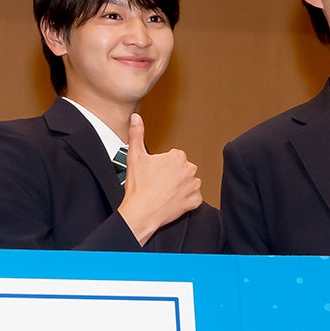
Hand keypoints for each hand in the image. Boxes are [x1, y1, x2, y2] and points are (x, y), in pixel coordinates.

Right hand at [117, 112, 202, 244]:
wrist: (141, 212)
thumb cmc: (138, 187)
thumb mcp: (134, 156)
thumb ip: (137, 133)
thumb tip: (136, 118)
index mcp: (177, 157)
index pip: (175, 157)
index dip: (163, 166)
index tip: (155, 173)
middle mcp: (189, 169)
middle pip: (183, 169)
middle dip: (174, 175)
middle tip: (158, 183)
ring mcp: (193, 186)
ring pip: (190, 183)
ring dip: (181, 187)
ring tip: (165, 192)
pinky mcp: (195, 201)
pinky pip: (194, 199)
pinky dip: (186, 201)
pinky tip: (173, 201)